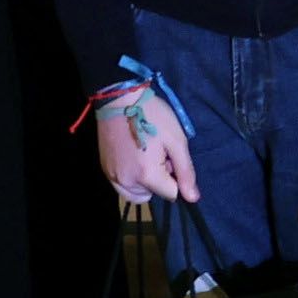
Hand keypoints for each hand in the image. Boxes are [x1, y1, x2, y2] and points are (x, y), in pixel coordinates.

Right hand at [95, 81, 198, 205]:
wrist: (119, 99)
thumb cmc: (153, 116)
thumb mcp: (176, 141)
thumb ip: (185, 171)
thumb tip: (193, 198)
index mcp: (147, 175)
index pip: (171, 194)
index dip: (175, 178)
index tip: (170, 158)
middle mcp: (126, 182)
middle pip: (152, 195)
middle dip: (158, 182)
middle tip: (157, 155)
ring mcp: (112, 176)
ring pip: (135, 194)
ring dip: (143, 183)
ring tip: (145, 157)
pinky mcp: (104, 168)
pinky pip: (121, 185)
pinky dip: (130, 177)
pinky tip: (133, 156)